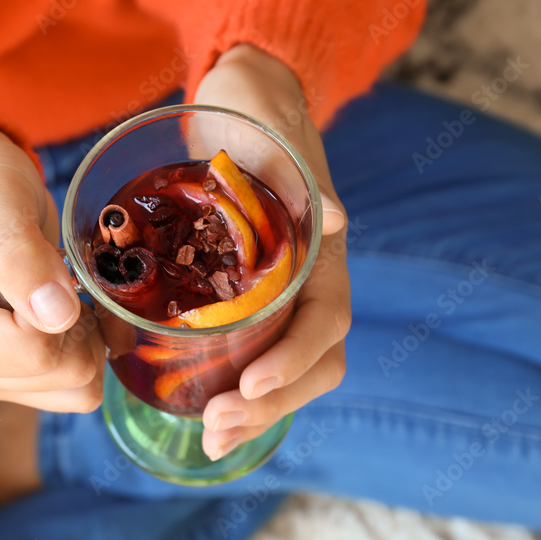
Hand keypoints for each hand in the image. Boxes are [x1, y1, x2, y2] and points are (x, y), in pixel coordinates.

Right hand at [0, 119, 103, 411]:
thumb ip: (22, 258)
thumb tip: (57, 316)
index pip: (35, 352)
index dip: (63, 308)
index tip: (49, 265)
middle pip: (62, 376)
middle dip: (81, 324)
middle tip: (60, 272)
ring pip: (78, 389)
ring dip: (89, 337)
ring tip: (61, 287)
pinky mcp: (12, 380)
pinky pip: (77, 387)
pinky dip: (89, 347)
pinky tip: (69, 307)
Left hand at [194, 45, 350, 459]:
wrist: (243, 100)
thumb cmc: (254, 108)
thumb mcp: (270, 125)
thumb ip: (300, 168)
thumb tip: (338, 219)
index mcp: (322, 250)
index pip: (326, 320)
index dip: (296, 359)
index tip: (252, 384)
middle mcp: (308, 281)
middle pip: (312, 363)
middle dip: (270, 404)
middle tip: (217, 428)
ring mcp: (281, 294)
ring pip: (286, 370)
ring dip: (254, 412)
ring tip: (211, 438)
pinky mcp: (247, 297)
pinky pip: (253, 354)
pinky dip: (232, 390)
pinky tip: (201, 411)